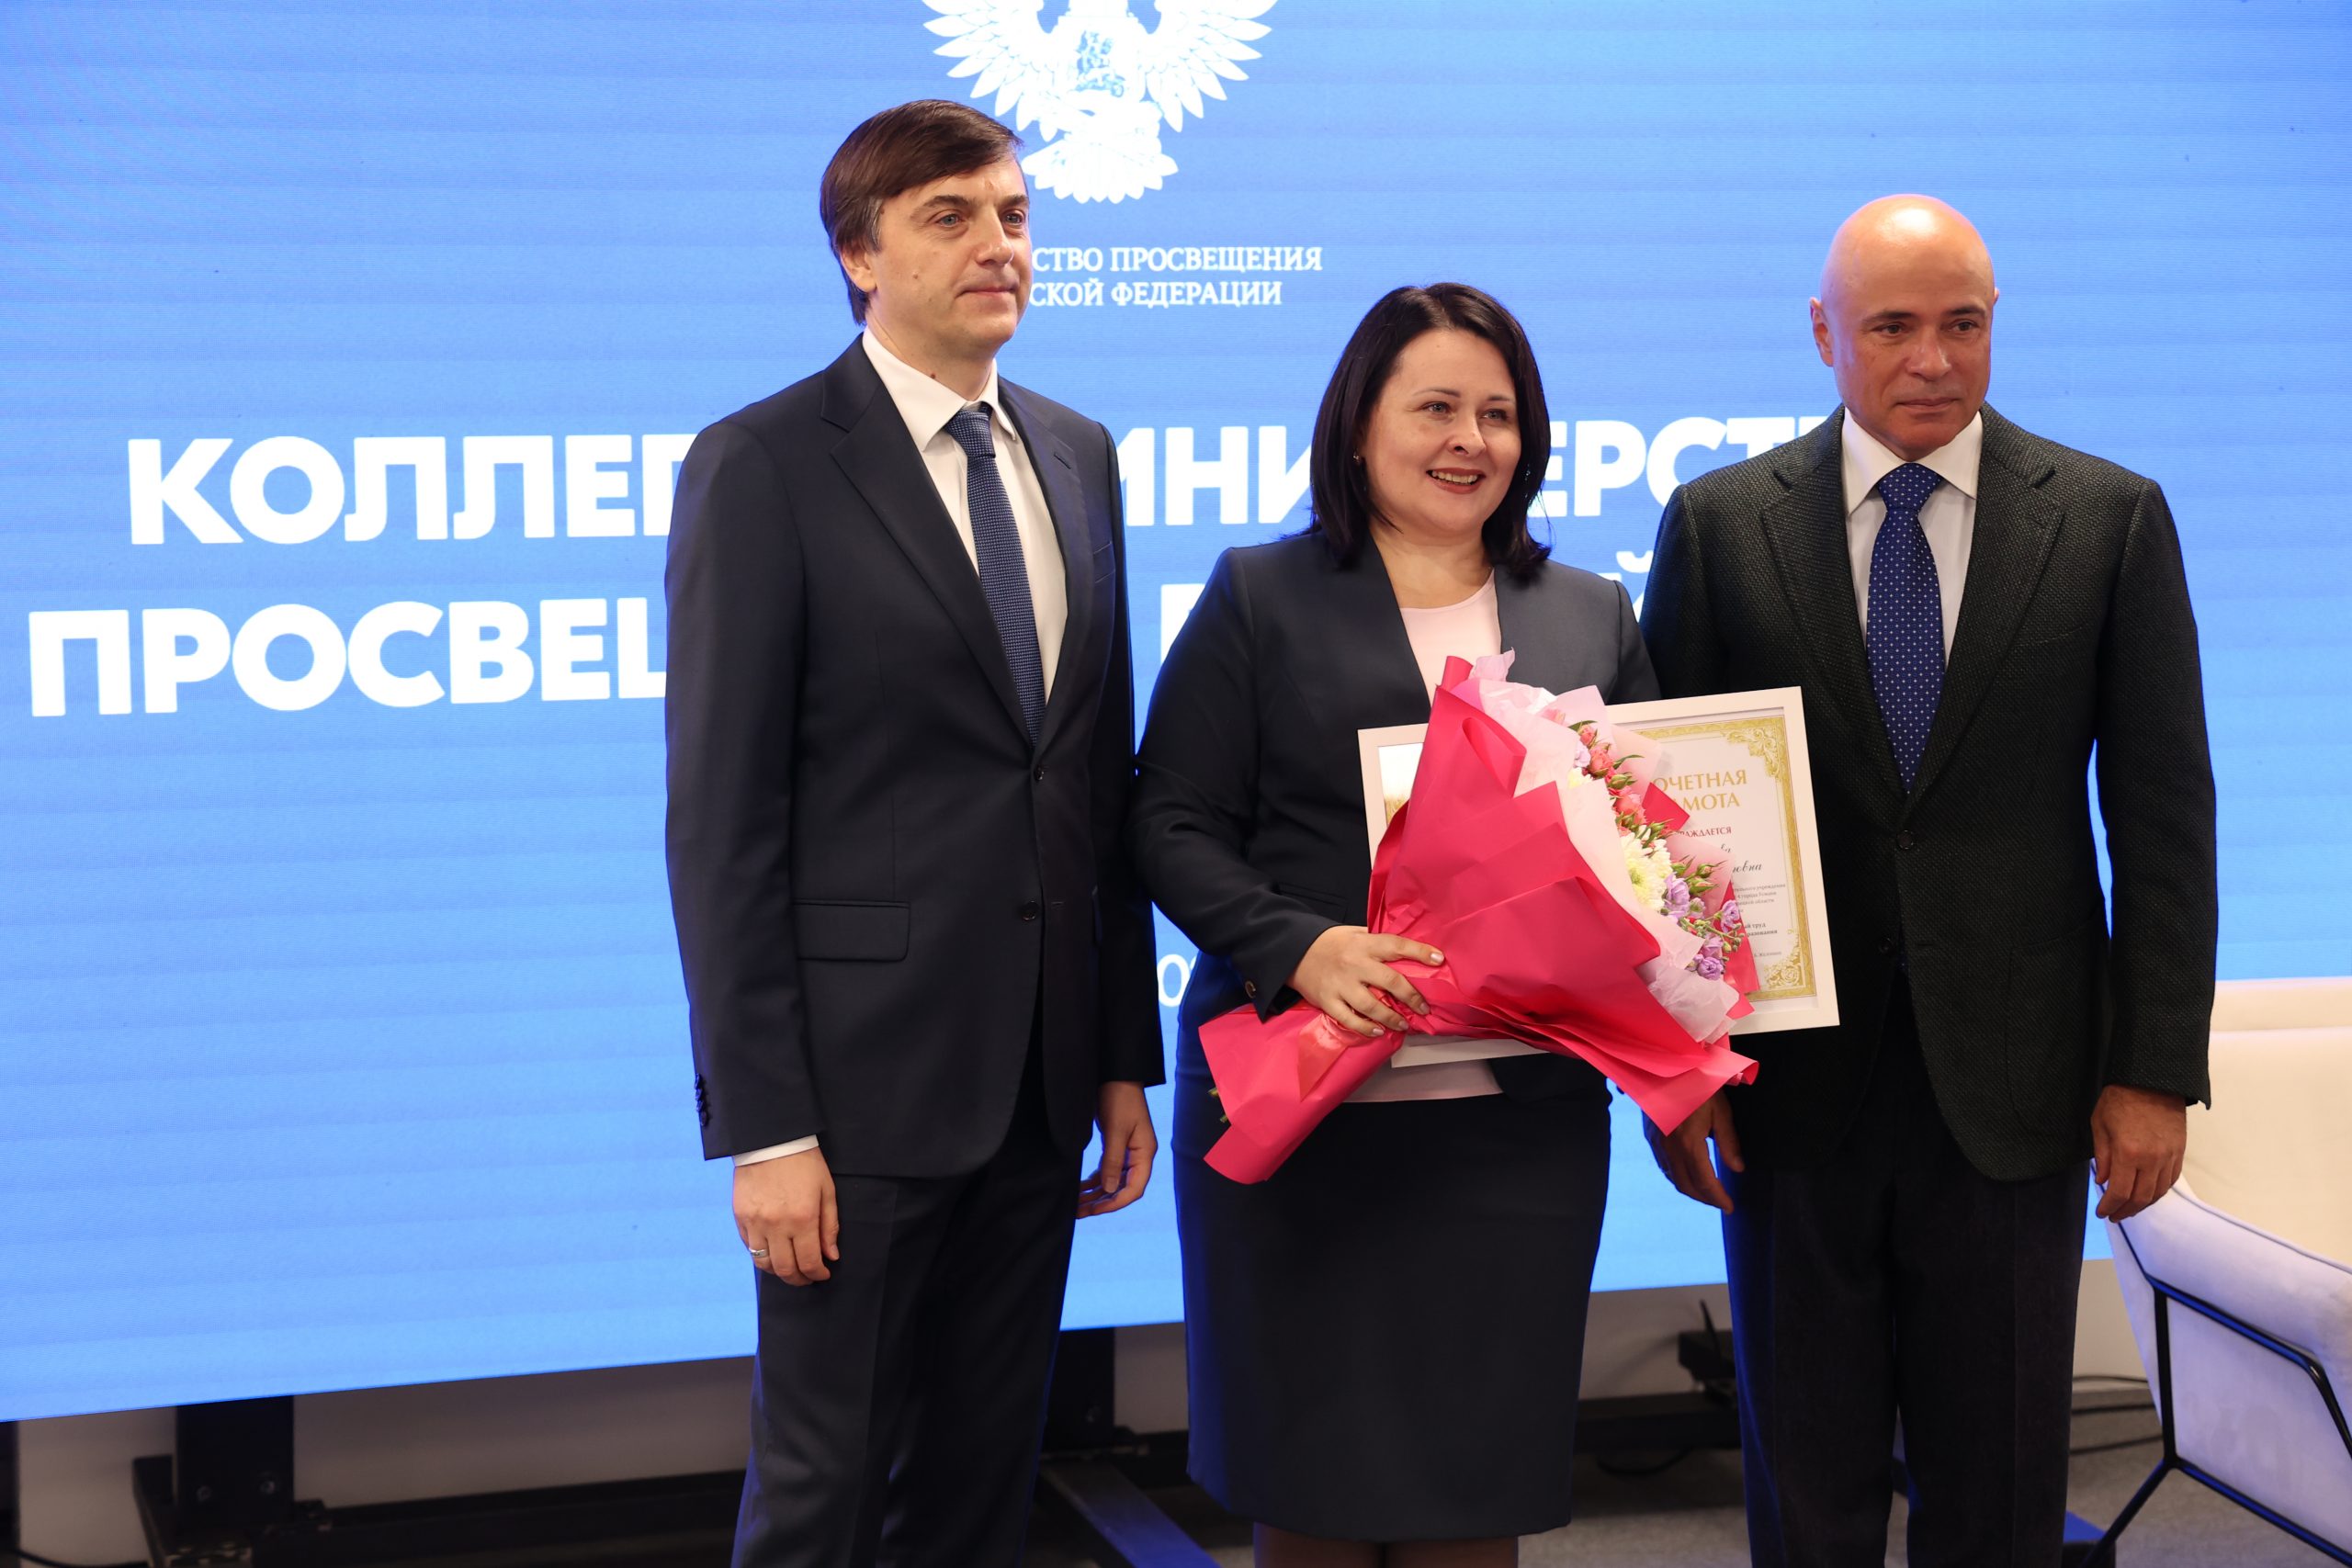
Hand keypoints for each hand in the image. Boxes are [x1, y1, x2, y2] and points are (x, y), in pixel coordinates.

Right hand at [735, 1147, 838, 1284]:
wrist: (771, 1140)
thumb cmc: (804, 1163)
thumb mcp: (826, 1191)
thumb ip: (829, 1226)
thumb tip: (831, 1256)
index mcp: (803, 1218)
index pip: (809, 1262)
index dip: (817, 1275)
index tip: (823, 1274)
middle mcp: (777, 1225)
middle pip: (785, 1269)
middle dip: (799, 1279)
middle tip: (807, 1278)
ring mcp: (755, 1222)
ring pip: (764, 1264)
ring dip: (779, 1272)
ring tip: (790, 1268)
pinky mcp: (740, 1217)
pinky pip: (749, 1247)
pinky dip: (761, 1256)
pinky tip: (773, 1251)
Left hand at [1079, 1081, 1156, 1217]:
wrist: (1114, 1075)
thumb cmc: (1119, 1098)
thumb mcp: (1116, 1130)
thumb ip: (1112, 1160)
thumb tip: (1107, 1190)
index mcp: (1145, 1153)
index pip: (1134, 1188)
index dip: (1116, 1202)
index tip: (1095, 1210)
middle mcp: (1138, 1156)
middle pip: (1122, 1188)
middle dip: (1102, 1202)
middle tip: (1079, 1212)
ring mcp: (1127, 1152)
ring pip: (1112, 1182)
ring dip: (1095, 1194)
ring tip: (1076, 1205)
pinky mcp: (1115, 1147)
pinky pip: (1106, 1171)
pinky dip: (1094, 1181)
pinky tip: (1080, 1188)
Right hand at [1287, 926, 1440, 1037]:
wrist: (1294, 952)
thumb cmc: (1329, 942)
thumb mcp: (1354, 933)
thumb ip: (1377, 940)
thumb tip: (1406, 949)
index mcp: (1364, 944)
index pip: (1396, 945)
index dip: (1419, 952)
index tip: (1439, 959)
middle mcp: (1354, 964)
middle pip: (1389, 981)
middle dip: (1411, 996)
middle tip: (1424, 1007)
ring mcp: (1341, 984)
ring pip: (1371, 1005)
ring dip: (1391, 1018)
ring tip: (1404, 1024)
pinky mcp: (1328, 1001)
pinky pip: (1349, 1019)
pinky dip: (1366, 1028)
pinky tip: (1378, 1031)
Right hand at [1648, 1089, 1743, 1213]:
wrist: (1666, 1066)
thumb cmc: (1699, 1084)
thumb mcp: (1721, 1110)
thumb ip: (1729, 1142)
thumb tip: (1737, 1168)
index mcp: (1690, 1143)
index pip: (1705, 1182)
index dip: (1718, 1198)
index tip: (1730, 1207)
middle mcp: (1670, 1148)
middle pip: (1687, 1185)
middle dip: (1705, 1199)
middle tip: (1721, 1202)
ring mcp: (1657, 1143)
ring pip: (1673, 1178)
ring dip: (1691, 1190)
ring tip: (1708, 1192)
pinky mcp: (1651, 1137)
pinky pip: (1664, 1166)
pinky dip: (1678, 1177)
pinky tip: (1688, 1174)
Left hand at [2092, 1084, 2187, 1220]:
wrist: (2152, 1080)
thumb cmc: (2120, 1099)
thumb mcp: (2100, 1125)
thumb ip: (2101, 1157)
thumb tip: (2102, 1181)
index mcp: (2128, 1153)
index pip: (2119, 1192)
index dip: (2109, 1206)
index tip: (2101, 1212)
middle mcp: (2151, 1159)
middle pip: (2140, 1197)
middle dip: (2125, 1210)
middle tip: (2114, 1215)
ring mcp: (2169, 1157)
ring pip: (2158, 1192)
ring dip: (2143, 1205)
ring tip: (2129, 1208)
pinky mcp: (2179, 1152)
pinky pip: (2170, 1180)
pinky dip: (2158, 1192)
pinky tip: (2147, 1194)